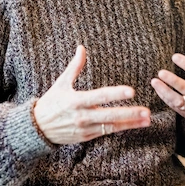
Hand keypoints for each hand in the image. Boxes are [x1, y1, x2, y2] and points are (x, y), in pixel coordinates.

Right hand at [33, 45, 150, 144]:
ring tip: (147, 120)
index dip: (116, 94)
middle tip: (146, 111)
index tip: (131, 92)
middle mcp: (82, 116)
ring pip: (111, 127)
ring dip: (130, 124)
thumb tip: (82, 48)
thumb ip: (74, 66)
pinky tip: (134, 125)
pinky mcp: (86, 138)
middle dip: (129, 113)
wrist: (37, 128)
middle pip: (109, 115)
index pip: (100, 96)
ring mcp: (84, 129)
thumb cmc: (51, 102)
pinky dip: (121, 129)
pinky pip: (106, 133)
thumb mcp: (60, 83)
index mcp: (76, 100)